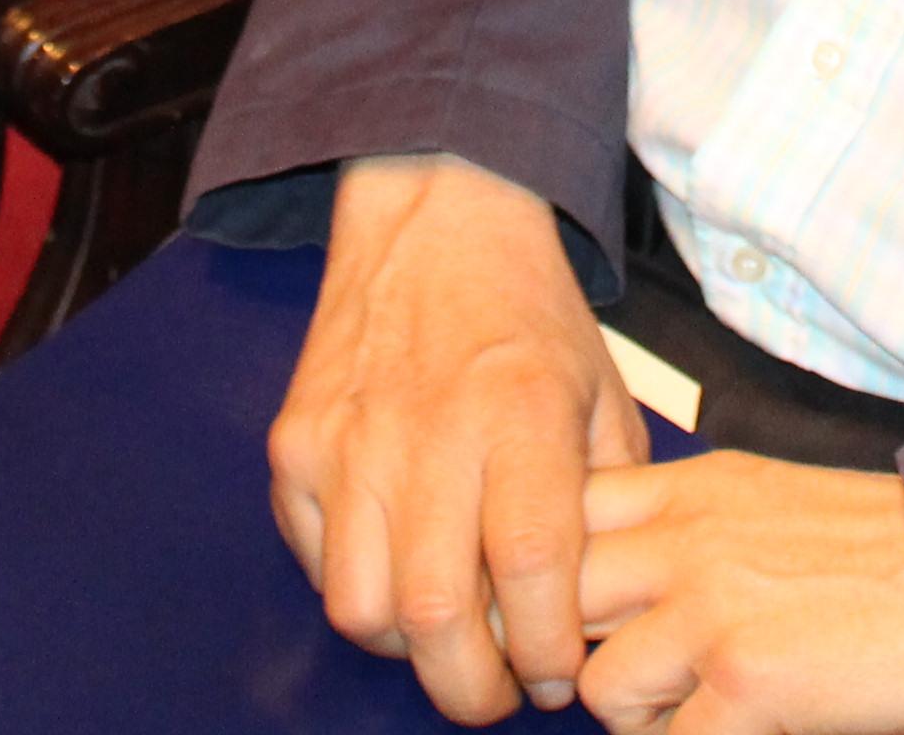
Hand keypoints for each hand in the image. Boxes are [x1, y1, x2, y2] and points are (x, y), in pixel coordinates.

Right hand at [271, 154, 642, 723]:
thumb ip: (609, 500)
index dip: (545, 651)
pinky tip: (400, 576)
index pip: (531, 570)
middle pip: (438, 614)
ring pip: (361, 609)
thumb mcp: (600, 390)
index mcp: (520, 412)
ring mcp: (347, 439)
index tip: (557, 675)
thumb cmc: (526, 314)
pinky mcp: (294, 446)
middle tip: (497, 692)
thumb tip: (602, 611)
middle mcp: (427, 429)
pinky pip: (316, 567)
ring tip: (446, 639)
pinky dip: (359, 596)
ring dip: (408, 651)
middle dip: (472, 688)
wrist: (433, 216)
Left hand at [575, 456, 903, 734]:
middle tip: (619, 684)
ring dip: (639, 718)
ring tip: (697, 715)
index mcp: (689, 489)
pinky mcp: (747, 682)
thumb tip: (617, 585)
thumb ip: (685, 526)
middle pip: (555, 598)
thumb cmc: (879, 549)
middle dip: (571, 652)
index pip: (561, 517)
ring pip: (599, 686)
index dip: (548, 576)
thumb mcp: (764, 499)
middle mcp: (686, 540)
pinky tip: (746, 732)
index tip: (569, 618)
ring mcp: (712, 611)